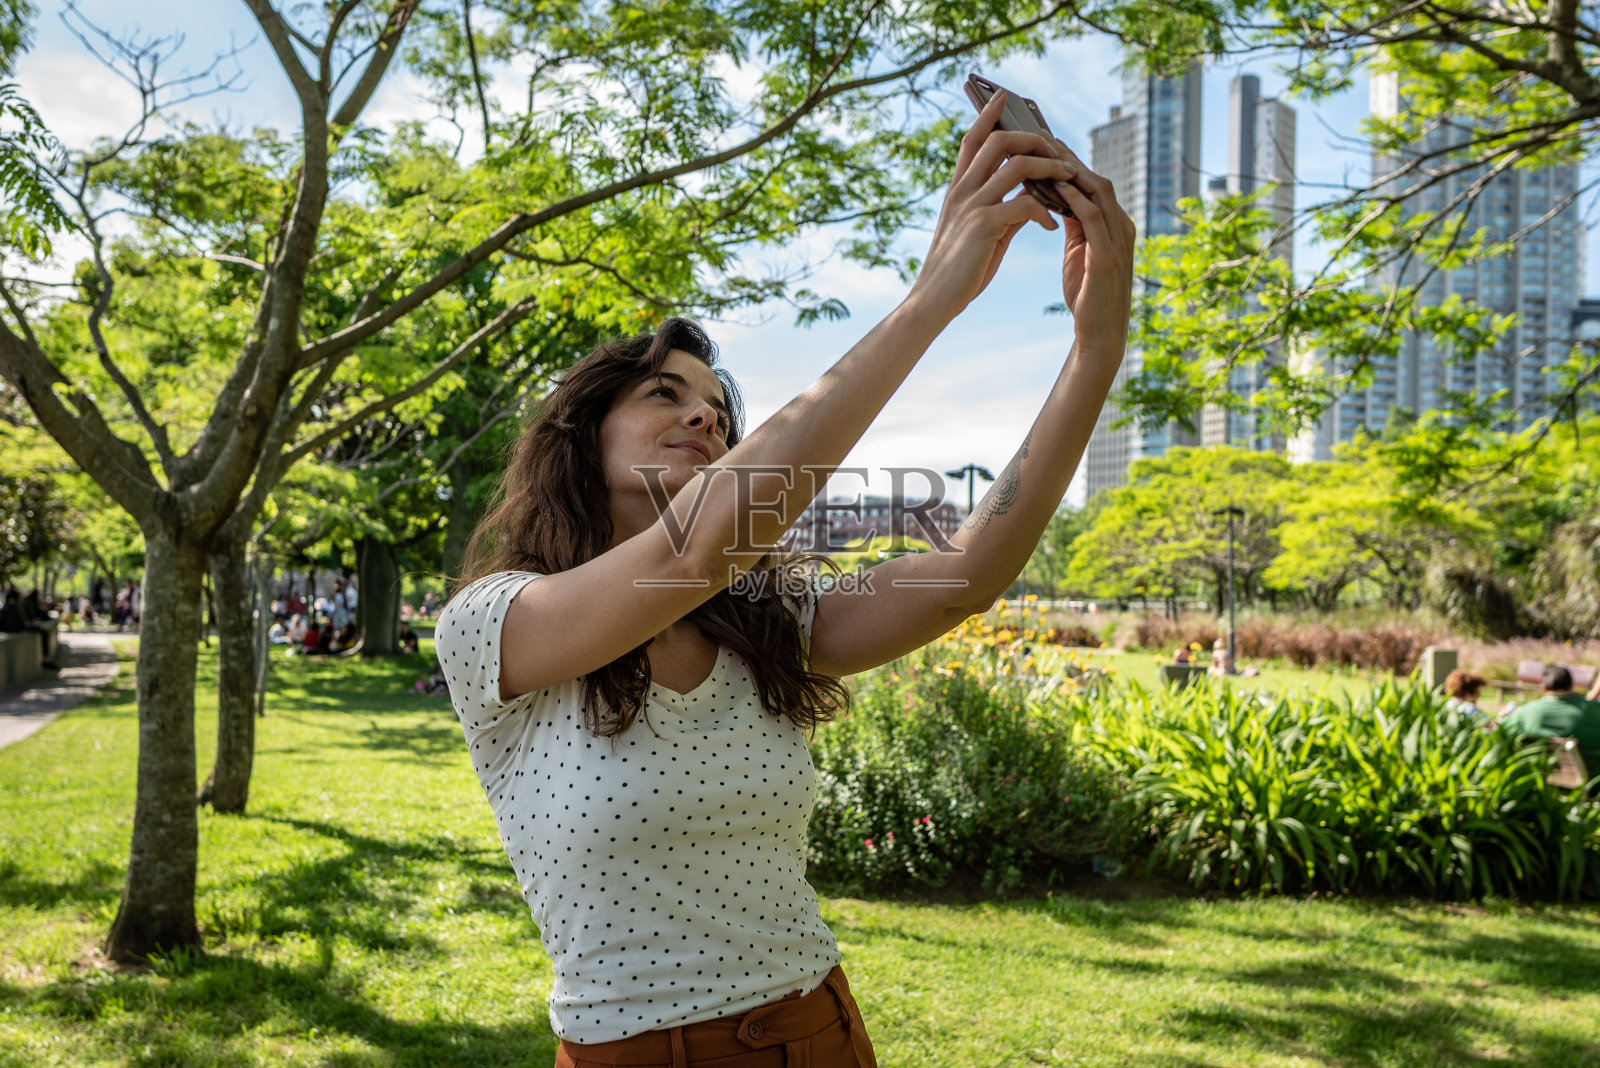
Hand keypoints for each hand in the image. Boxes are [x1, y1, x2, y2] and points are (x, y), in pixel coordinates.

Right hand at [908, 91, 1078, 314]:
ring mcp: (972, 205)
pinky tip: (1051, 226)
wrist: (934, 300)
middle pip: (1000, 141)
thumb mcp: (980, 232)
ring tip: (1068, 179)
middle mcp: (963, 190)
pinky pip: (1025, 203)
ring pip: (1019, 166)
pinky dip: (1045, 211)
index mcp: (958, 189)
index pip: (973, 140)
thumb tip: (1032, 197)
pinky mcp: (984, 225)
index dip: (988, 115)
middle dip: (1034, 139)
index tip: (1004, 95)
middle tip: (1058, 150)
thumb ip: (1003, 209)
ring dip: (1050, 168)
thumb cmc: (958, 270)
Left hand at [1047, 142, 1135, 363]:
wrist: (1100, 334)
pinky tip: (1055, 187)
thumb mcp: (1078, 252)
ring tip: (1044, 153)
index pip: (1091, 183)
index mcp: (1113, 224)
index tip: (1042, 142)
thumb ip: (1074, 224)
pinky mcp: (1110, 256)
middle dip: (1069, 158)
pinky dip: (1075, 199)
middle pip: (1096, 179)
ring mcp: (1119, 239)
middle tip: (1040, 137)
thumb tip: (1057, 197)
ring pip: (1098, 192)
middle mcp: (1121, 225)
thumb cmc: (1087, 294)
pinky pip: (1093, 218)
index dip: (1068, 161)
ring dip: (1071, 171)